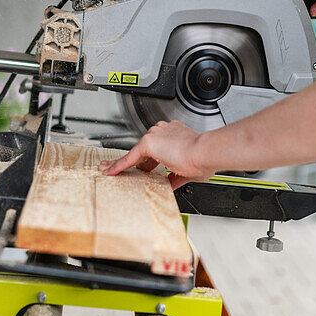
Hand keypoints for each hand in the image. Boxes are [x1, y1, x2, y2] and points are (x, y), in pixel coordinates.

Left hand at [99, 120, 214, 188]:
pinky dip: (119, 165)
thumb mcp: (188, 170)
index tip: (145, 164)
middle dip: (135, 161)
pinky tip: (110, 171)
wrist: (205, 152)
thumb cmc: (203, 159)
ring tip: (110, 170)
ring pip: (135, 152)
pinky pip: (129, 157)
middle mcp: (165, 131)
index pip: (159, 146)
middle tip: (123, 171)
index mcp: (177, 134)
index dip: (150, 158)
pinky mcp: (148, 143)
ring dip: (123, 162)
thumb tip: (170, 185)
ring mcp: (156, 135)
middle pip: (145, 148)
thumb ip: (175, 177)